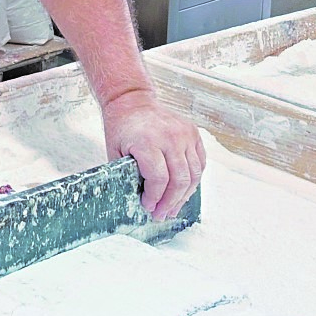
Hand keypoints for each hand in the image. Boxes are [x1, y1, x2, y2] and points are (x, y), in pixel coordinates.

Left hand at [103, 89, 204, 220]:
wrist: (132, 100)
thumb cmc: (121, 127)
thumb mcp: (116, 152)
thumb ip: (129, 175)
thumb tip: (142, 202)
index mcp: (148, 141)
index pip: (159, 179)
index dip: (155, 198)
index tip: (148, 207)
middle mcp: (170, 137)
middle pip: (179, 179)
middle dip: (170, 202)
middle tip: (162, 215)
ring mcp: (185, 134)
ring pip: (194, 174)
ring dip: (184, 195)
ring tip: (173, 207)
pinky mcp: (193, 133)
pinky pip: (200, 163)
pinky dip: (193, 179)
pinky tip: (183, 190)